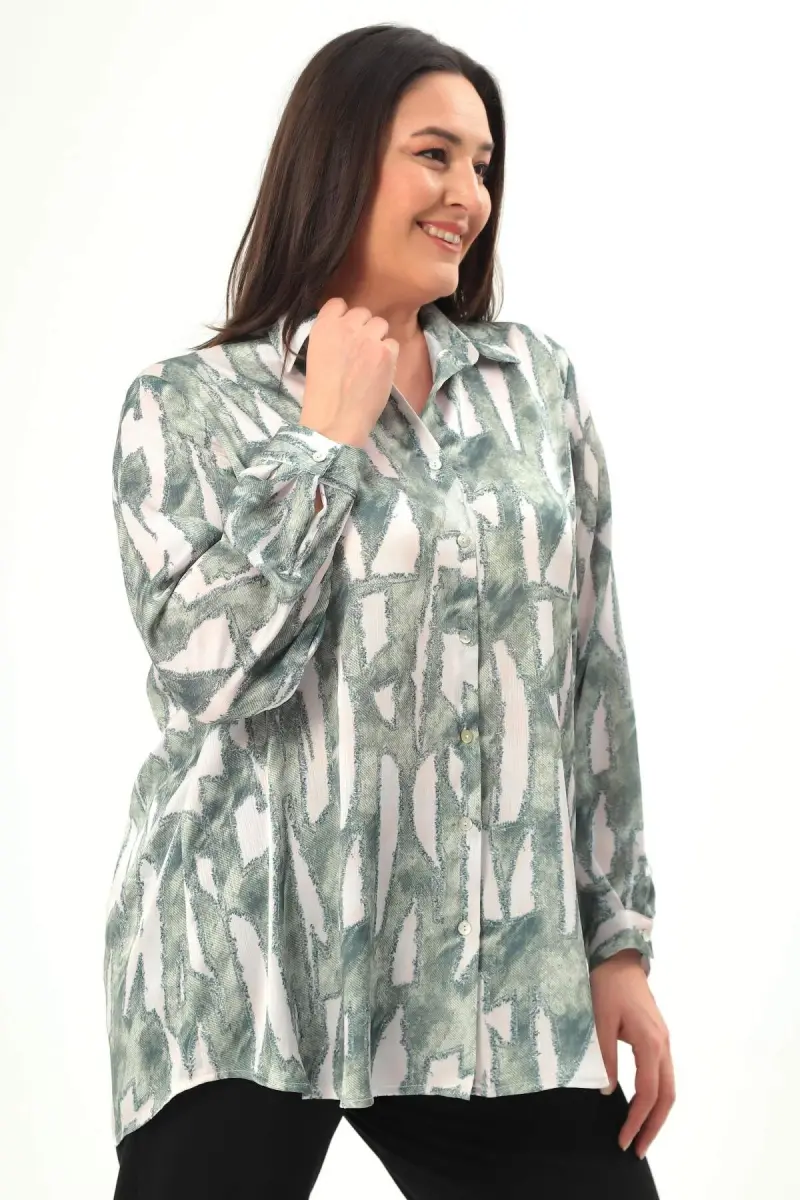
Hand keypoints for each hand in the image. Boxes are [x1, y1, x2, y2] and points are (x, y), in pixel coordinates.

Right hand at [299, 297, 399, 449]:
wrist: (337, 418)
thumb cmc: (322, 393)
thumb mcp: (316, 354)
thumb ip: (332, 335)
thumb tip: (348, 328)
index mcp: (324, 326)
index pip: (339, 304)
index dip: (344, 317)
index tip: (345, 331)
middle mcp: (347, 326)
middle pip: (363, 312)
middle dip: (363, 328)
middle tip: (359, 349)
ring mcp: (369, 338)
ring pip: (380, 324)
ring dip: (377, 338)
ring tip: (370, 359)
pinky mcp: (386, 352)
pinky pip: (393, 343)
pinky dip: (389, 355)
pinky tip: (379, 370)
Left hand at [590, 949, 675, 1158]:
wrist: (619, 958)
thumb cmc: (607, 985)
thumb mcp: (600, 1021)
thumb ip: (604, 1057)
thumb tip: (607, 1091)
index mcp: (650, 1042)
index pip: (648, 1092)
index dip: (637, 1120)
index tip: (623, 1140)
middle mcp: (663, 1044)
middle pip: (667, 1096)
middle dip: (654, 1126)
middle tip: (637, 1148)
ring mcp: (663, 1041)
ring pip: (668, 1086)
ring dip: (657, 1113)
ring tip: (641, 1134)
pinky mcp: (658, 1037)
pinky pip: (663, 1074)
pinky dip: (656, 1095)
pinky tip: (643, 1105)